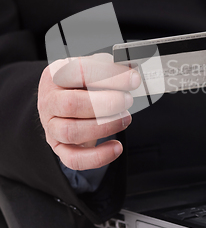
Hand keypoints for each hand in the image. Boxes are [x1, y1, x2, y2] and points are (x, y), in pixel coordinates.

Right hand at [37, 54, 140, 170]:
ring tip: (125, 119)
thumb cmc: (81, 84)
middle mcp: (49, 101)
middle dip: (105, 104)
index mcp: (56, 74)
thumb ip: (111, 68)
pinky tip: (116, 147)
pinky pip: (74, 159)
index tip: (133, 79)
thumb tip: (132, 72)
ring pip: (71, 132)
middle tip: (127, 100)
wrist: (64, 101)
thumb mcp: (93, 68)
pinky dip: (98, 156)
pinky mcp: (59, 148)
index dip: (108, 75)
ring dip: (103, 127)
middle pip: (71, 104)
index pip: (79, 72)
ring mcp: (51, 126)